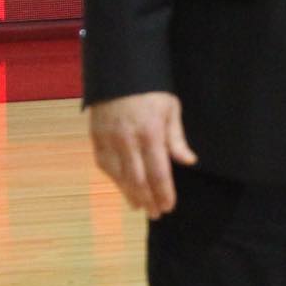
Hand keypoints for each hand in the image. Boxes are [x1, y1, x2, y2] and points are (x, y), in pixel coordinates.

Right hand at [89, 92, 196, 218]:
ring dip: (130, 194)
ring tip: (140, 207)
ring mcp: (109, 141)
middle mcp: (128, 141)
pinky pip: (105, 166)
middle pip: (138, 180)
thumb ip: (177, 139)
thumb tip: (189, 162)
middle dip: (148, 200)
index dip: (164, 193)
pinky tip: (123, 187)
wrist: (119, 72)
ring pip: (120, 177)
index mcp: (151, 134)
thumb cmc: (151, 90)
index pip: (159, 173)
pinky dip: (115, 180)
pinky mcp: (96, 139)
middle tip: (155, 214)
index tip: (169, 207)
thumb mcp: (171, 109)